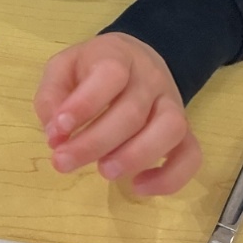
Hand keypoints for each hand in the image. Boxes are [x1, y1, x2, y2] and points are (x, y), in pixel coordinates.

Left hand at [33, 33, 201, 194]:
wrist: (136, 59)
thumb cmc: (93, 68)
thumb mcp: (64, 68)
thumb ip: (52, 95)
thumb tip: (55, 134)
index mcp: (118, 55)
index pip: (111, 73)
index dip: (83, 104)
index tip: (57, 131)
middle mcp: (151, 77)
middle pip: (133, 111)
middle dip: (95, 143)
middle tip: (64, 163)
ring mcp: (172, 104)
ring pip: (170, 129)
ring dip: (136, 157)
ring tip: (104, 172)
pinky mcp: (185, 131)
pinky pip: (191, 155)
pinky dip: (170, 178)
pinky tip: (138, 187)